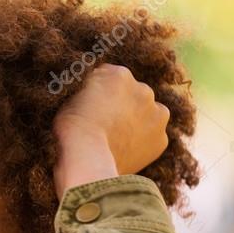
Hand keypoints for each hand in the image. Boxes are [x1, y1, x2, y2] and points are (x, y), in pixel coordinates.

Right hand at [52, 63, 170, 199]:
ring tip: (117, 139)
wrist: (87, 158)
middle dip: (123, 106)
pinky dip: (142, 144)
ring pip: (148, 116)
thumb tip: (93, 89)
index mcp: (119, 75)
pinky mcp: (161, 140)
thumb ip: (89, 87)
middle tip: (105, 124)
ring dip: (137, 122)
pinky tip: (124, 151)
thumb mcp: (72, 96)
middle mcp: (144, 90)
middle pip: (134, 95)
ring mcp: (156, 115)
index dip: (99, 93)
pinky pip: (152, 139)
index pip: (110, 78)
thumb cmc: (73, 129)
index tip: (91, 107)